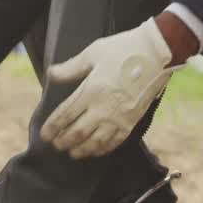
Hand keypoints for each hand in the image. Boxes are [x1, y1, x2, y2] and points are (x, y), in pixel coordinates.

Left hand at [40, 18, 184, 158]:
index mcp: (90, 90)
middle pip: (77, 132)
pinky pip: (114, 142)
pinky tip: (95, 150)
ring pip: (95, 142)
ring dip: (81, 149)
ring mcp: (118, 117)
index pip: (65, 115)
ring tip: (72, 153)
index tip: (45, 134)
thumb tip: (51, 74)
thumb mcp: (93, 53)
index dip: (52, 127)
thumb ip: (71, 68)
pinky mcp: (132, 121)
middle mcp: (103, 108)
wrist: (157, 54)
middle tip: (56, 145)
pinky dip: (102, 149)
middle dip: (64, 141)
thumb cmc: (124, 49)